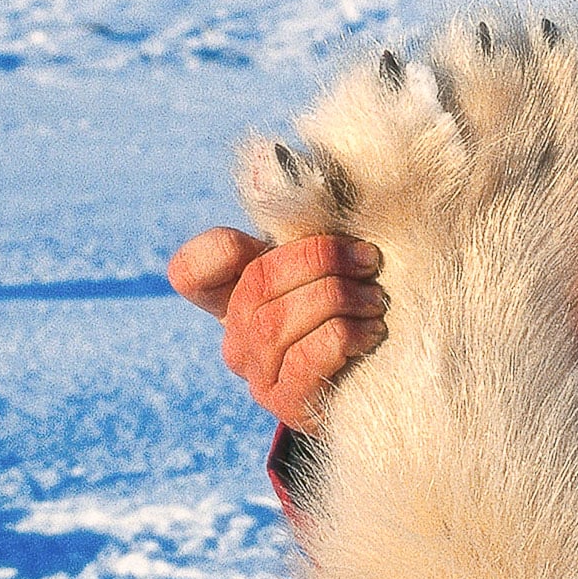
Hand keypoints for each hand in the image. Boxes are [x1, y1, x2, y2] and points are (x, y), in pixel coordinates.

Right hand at [167, 227, 386, 432]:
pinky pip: (305, 361)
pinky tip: (372, 331)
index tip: (262, 236)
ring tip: (376, 299)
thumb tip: (275, 173)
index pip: (192, 271)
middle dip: (320, 260)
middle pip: (256, 284)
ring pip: (277, 323)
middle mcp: (237, 338)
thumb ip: (306, 227)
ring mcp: (258, 375)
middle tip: (369, 261)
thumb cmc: (357, 308)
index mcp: (237, 297)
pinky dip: (345, 336)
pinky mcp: (288, 405)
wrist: (384, 381)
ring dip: (337, 299)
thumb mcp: (333, 266)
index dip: (213, 251)